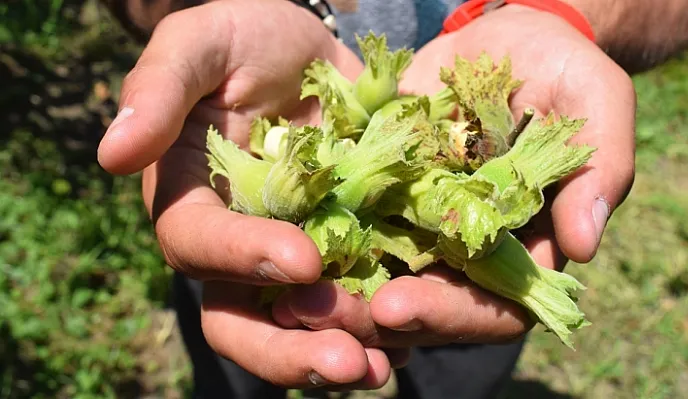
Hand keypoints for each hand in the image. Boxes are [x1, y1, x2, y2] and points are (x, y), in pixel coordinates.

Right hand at [97, 0, 399, 389]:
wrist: (306, 52)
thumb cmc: (241, 40)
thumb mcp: (199, 45)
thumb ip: (157, 90)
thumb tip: (112, 155)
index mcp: (191, 201)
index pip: (198, 244)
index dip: (242, 258)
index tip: (301, 261)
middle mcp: (236, 244)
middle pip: (241, 319)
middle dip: (289, 350)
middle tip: (348, 364)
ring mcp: (292, 253)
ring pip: (300, 327)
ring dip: (344, 352)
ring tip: (388, 367)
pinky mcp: (345, 248)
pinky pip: (358, 301)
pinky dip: (385, 327)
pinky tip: (417, 340)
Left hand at [272, 5, 635, 347]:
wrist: (507, 37)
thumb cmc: (562, 69)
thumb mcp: (595, 105)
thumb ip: (599, 171)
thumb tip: (582, 246)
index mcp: (518, 248)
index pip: (491, 308)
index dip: (449, 314)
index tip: (397, 305)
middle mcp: (462, 249)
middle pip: (421, 306)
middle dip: (370, 315)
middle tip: (319, 311)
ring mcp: (415, 223)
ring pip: (374, 278)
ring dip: (332, 295)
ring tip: (287, 294)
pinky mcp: (377, 190)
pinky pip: (344, 224)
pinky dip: (313, 238)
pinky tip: (276, 241)